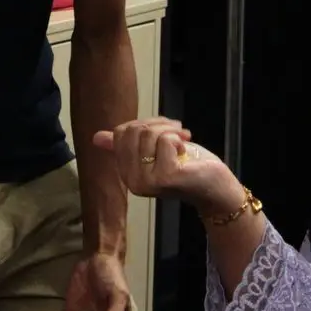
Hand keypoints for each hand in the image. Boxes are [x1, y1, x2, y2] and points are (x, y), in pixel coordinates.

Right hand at [92, 118, 242, 217]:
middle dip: (159, 125)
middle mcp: (132, 182)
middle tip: (177, 134)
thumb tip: (96, 138)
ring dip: (172, 131)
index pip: (121, 133)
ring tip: (183, 141)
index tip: (164, 129)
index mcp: (126, 173)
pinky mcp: (165, 177)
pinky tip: (186, 154)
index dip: (144, 123)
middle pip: (134, 131)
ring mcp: (147, 181)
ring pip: (149, 134)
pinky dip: (180, 140)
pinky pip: (166, 141)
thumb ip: (128, 145)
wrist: (214, 187)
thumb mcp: (154, 150)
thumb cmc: (187, 166)